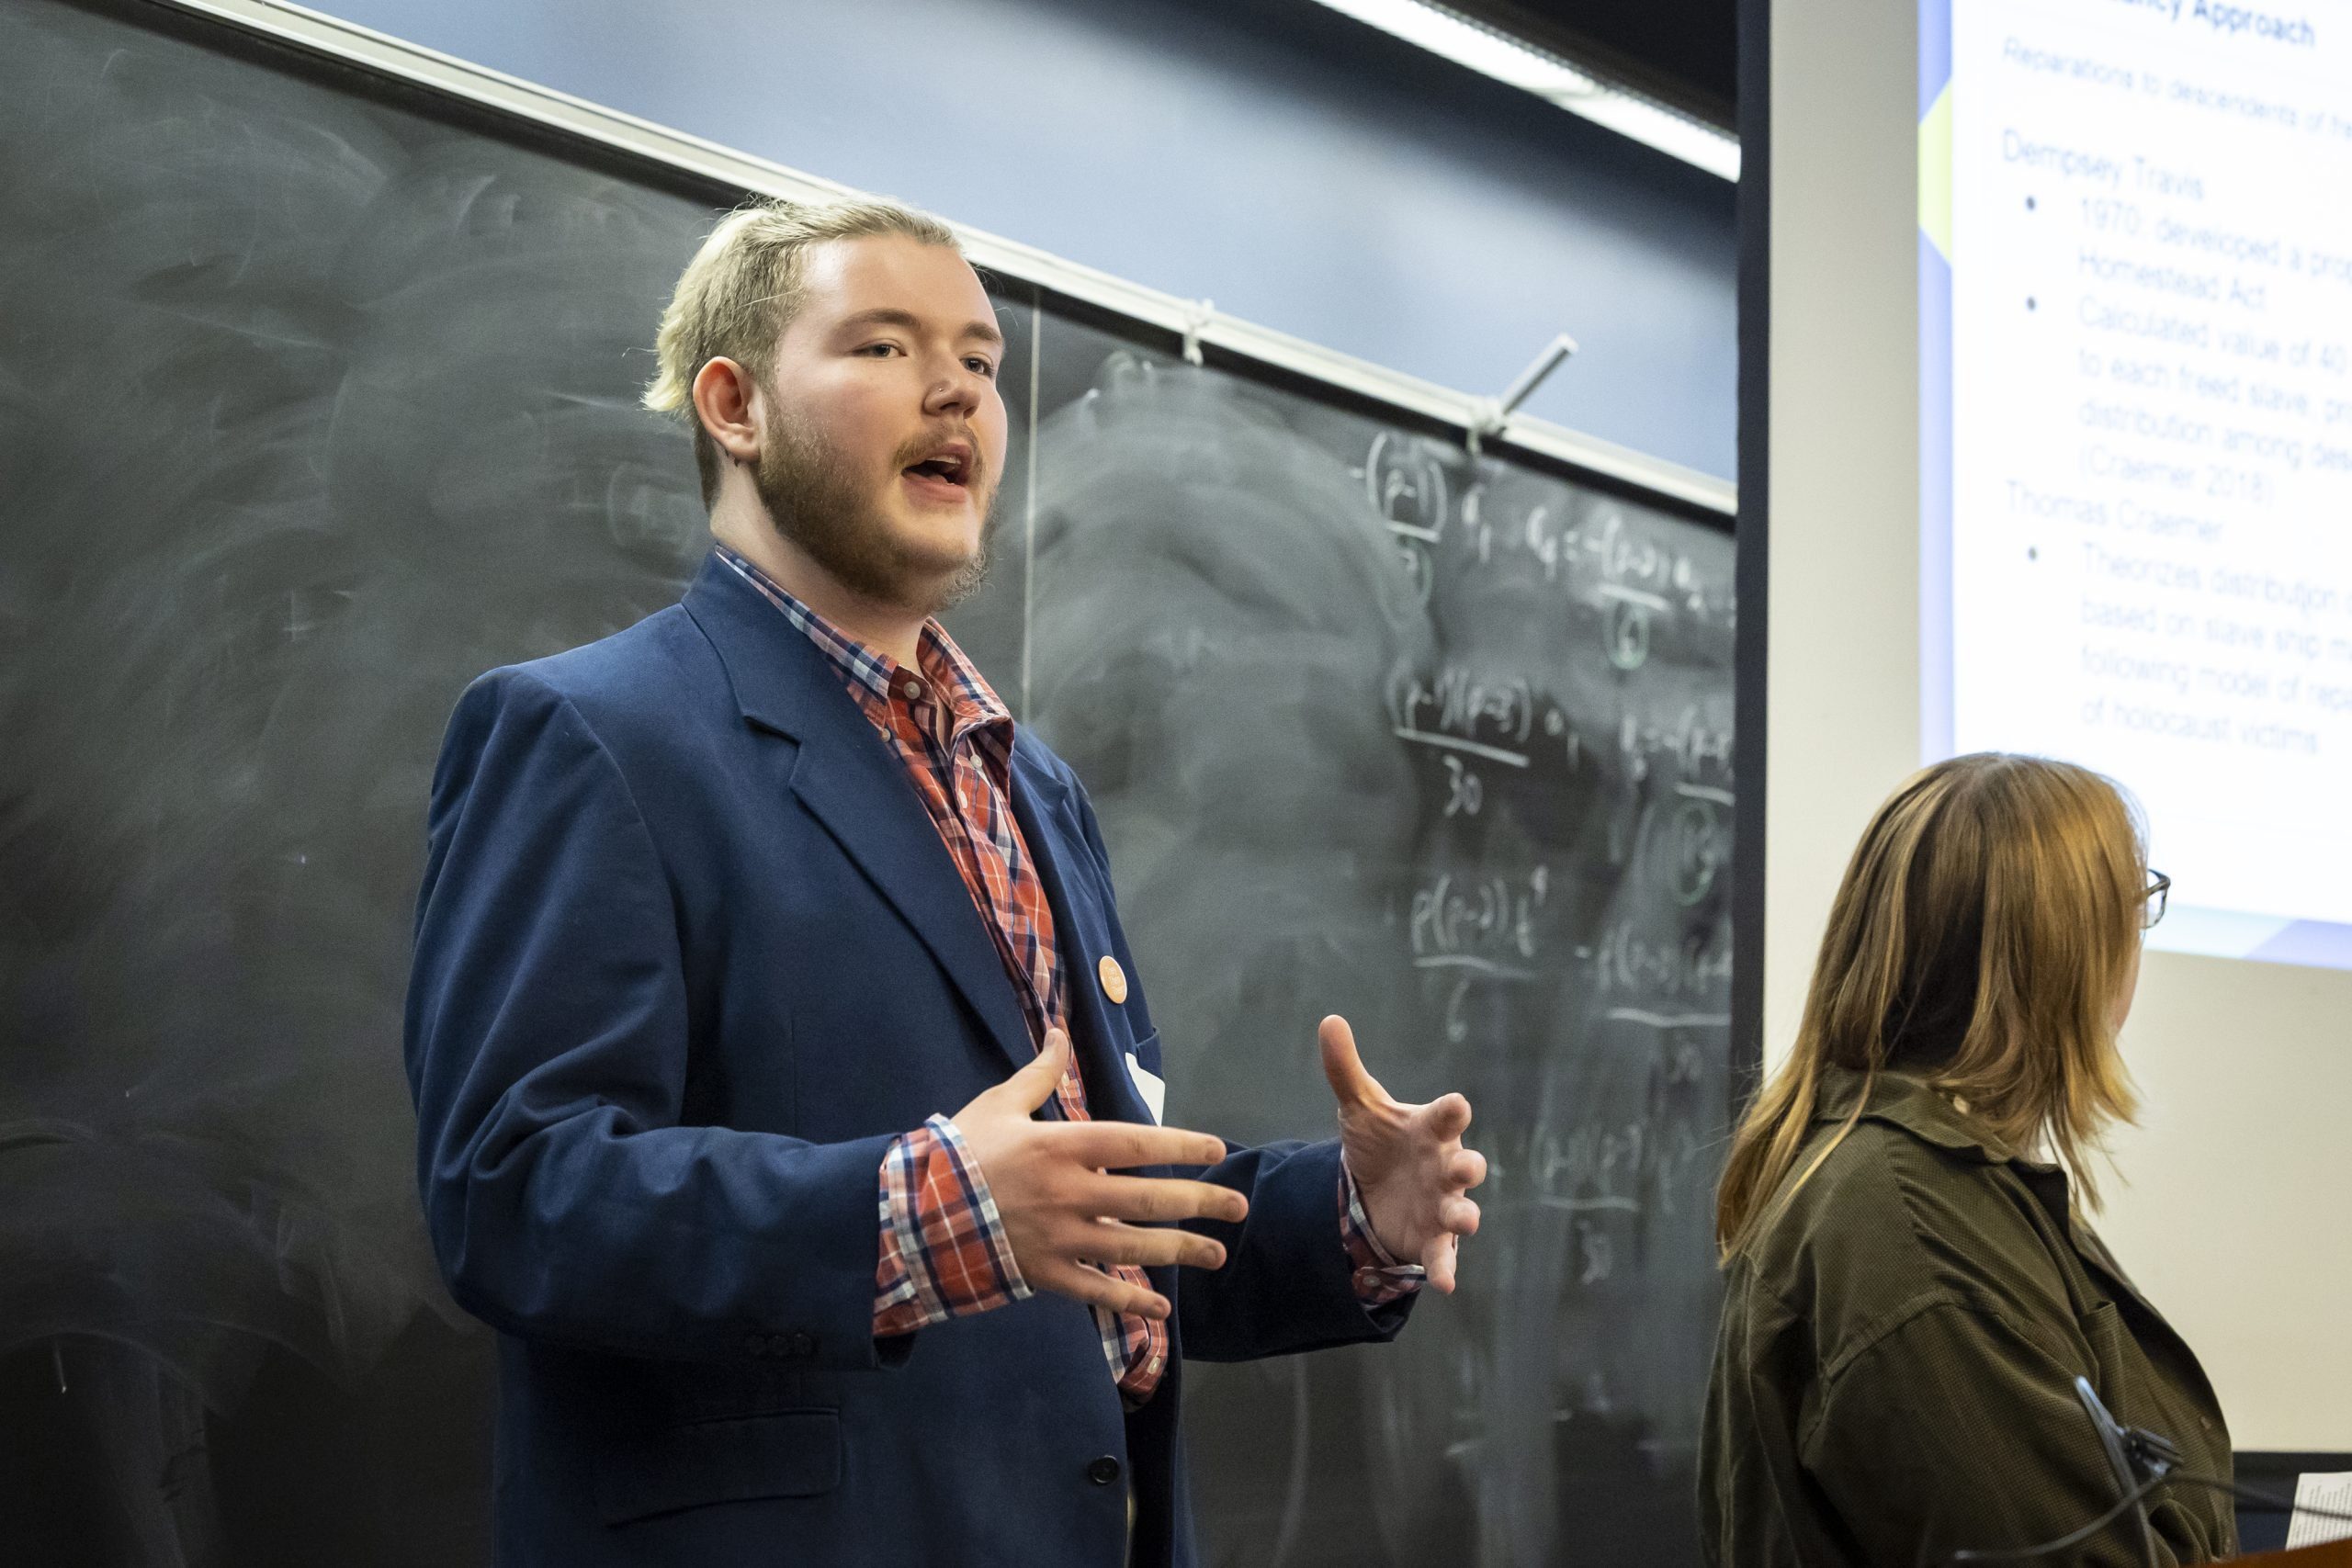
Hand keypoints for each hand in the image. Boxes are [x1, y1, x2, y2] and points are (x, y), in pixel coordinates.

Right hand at [954, 1030, 1247, 1319]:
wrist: (913, 1214)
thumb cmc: (959, 1154)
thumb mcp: (999, 1104)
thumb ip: (1038, 1073)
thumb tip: (1057, 1033)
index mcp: (1061, 1146)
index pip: (1136, 1143)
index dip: (1181, 1145)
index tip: (1216, 1149)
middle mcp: (1070, 1192)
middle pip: (1148, 1198)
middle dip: (1200, 1202)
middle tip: (1238, 1208)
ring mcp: (1060, 1238)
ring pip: (1133, 1246)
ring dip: (1180, 1251)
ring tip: (1217, 1253)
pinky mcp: (1045, 1274)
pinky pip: (1096, 1290)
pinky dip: (1130, 1300)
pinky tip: (1161, 1305)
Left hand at [1319, 1014, 1485, 1292]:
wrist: (1376, 1190)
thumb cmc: (1381, 1142)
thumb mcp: (1359, 1108)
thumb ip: (1345, 1069)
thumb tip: (1329, 1021)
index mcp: (1430, 1131)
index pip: (1446, 1117)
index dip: (1451, 1112)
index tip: (1456, 1105)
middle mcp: (1444, 1167)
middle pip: (1467, 1165)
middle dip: (1469, 1166)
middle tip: (1466, 1166)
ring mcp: (1442, 1205)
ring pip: (1464, 1211)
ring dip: (1465, 1216)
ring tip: (1463, 1221)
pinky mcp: (1433, 1240)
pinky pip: (1444, 1256)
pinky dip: (1446, 1268)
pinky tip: (1445, 1285)